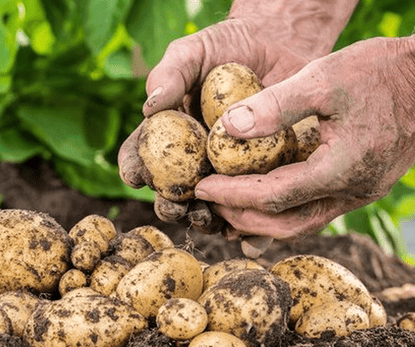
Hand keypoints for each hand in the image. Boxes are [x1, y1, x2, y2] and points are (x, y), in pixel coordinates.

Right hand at [118, 6, 347, 229]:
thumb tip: (149, 108)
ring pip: (212, 207)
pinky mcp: (264, 175)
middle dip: (170, 206)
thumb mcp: (193, 51)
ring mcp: (229, 171)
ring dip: (208, 220)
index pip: (141, 156)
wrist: (280, 44)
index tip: (136, 176)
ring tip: (211, 219)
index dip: (134, 169)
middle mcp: (195, 159)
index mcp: (169, 135)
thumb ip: (170, 74)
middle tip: (176, 206)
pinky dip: (252, 226)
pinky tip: (251, 234)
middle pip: (174, 192)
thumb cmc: (227, 46)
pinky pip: (255, 206)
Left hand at [195, 35, 414, 239]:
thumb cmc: (381, 71)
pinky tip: (263, 201)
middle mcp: (353, 192)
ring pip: (302, 223)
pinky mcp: (363, 186)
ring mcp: (361, 193)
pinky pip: (316, 209)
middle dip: (242, 216)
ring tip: (228, 206)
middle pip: (285, 223)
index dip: (232, 195)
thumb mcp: (324, 78)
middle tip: (208, 201)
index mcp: (341, 170)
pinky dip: (285, 210)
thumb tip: (228, 130)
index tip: (200, 187)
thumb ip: (276, 106)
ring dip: (262, 220)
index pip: (273, 196)